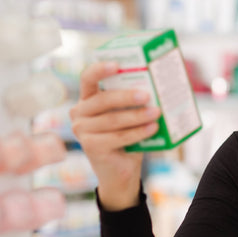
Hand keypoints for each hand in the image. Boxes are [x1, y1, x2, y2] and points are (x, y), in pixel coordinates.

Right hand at [69, 61, 158, 209]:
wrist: (120, 171)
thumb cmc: (126, 138)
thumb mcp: (128, 116)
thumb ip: (133, 104)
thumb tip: (157, 90)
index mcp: (87, 99)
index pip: (87, 78)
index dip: (100, 69)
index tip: (117, 65)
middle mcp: (79, 113)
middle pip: (103, 100)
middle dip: (127, 96)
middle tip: (148, 95)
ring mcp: (81, 130)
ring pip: (113, 120)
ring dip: (137, 116)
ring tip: (157, 112)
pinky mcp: (90, 146)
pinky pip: (117, 136)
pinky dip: (138, 132)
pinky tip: (152, 128)